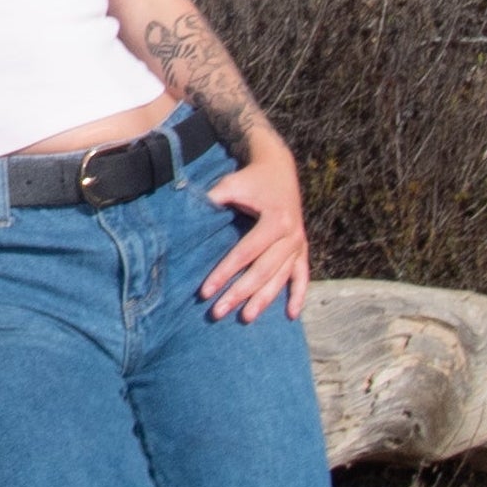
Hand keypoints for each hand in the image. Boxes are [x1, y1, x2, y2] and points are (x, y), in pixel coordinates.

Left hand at [199, 139, 310, 322]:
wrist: (279, 169)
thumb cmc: (249, 179)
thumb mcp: (230, 185)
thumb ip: (212, 200)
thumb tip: (184, 215)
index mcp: (275, 221)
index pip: (245, 254)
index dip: (224, 273)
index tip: (205, 291)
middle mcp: (291, 236)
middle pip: (262, 272)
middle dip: (239, 294)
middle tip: (218, 312)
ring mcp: (299, 244)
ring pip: (280, 279)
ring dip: (264, 301)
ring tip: (245, 318)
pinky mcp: (302, 248)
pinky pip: (302, 276)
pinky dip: (298, 295)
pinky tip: (292, 315)